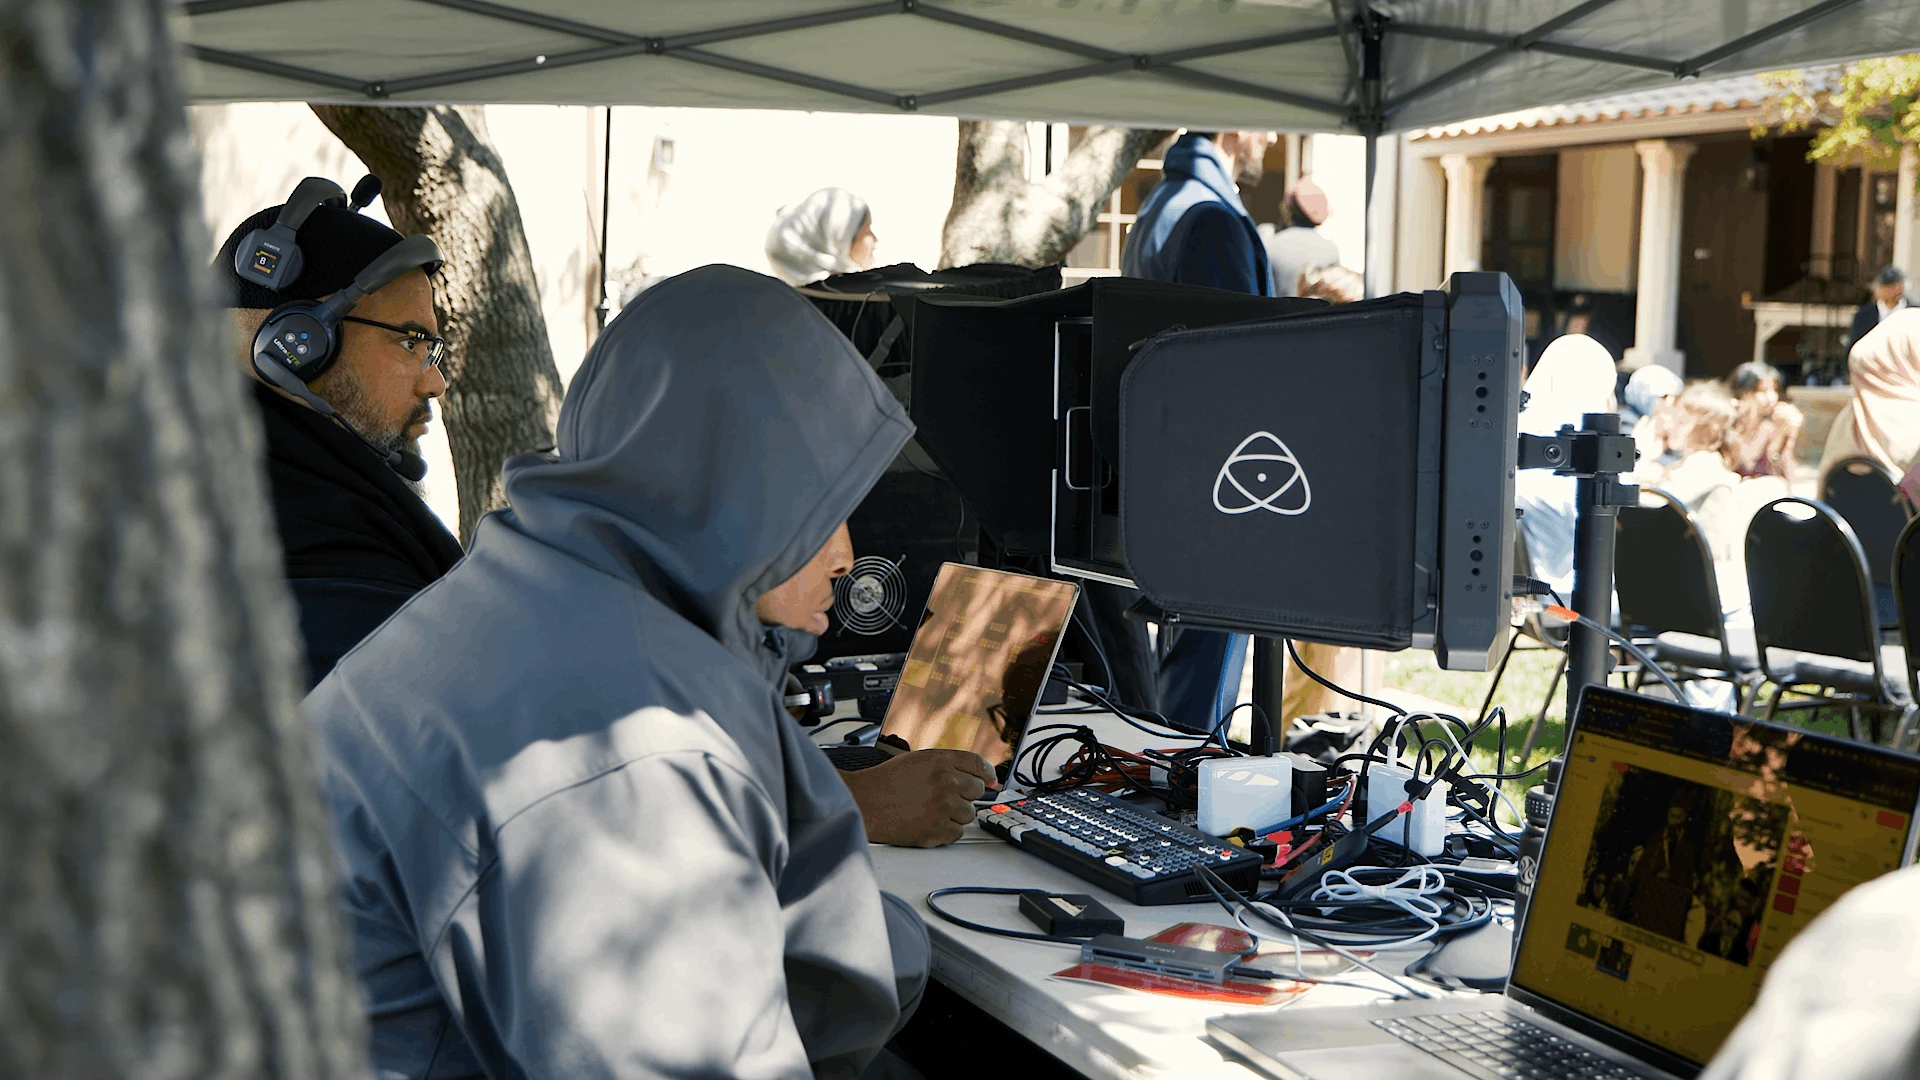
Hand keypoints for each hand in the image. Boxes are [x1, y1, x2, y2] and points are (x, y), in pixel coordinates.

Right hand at [839, 750, 996, 847]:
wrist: (864, 803)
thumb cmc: (886, 782)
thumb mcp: (917, 760)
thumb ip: (948, 765)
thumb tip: (979, 776)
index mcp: (940, 761)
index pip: (978, 764)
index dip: (987, 773)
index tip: (990, 780)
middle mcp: (945, 782)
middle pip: (977, 790)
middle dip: (965, 795)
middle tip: (946, 798)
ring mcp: (942, 807)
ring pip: (969, 814)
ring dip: (955, 814)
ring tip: (932, 810)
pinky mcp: (937, 829)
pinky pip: (958, 833)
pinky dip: (947, 830)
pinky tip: (929, 822)